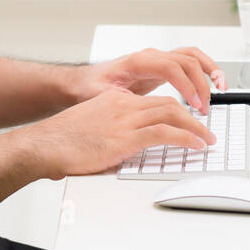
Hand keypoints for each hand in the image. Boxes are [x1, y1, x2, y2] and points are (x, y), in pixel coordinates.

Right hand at [27, 89, 216, 178]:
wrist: (43, 146)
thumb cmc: (60, 141)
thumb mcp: (91, 128)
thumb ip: (110, 131)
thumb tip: (122, 148)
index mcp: (115, 101)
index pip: (154, 101)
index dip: (176, 110)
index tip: (187, 121)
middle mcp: (123, 105)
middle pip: (168, 104)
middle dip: (191, 116)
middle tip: (204, 129)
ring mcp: (125, 120)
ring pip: (172, 114)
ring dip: (195, 127)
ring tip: (206, 139)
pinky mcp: (126, 137)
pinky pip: (165, 133)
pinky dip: (186, 138)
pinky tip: (196, 145)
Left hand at [74, 46, 227, 113]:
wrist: (87, 81)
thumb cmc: (93, 87)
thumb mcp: (101, 95)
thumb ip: (118, 99)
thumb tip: (135, 107)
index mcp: (138, 62)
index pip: (171, 67)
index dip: (186, 86)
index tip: (194, 106)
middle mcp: (151, 56)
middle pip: (186, 60)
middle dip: (201, 82)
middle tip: (205, 107)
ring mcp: (159, 59)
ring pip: (192, 56)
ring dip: (209, 70)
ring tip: (221, 88)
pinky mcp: (164, 67)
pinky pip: (190, 63)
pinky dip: (204, 70)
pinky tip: (213, 85)